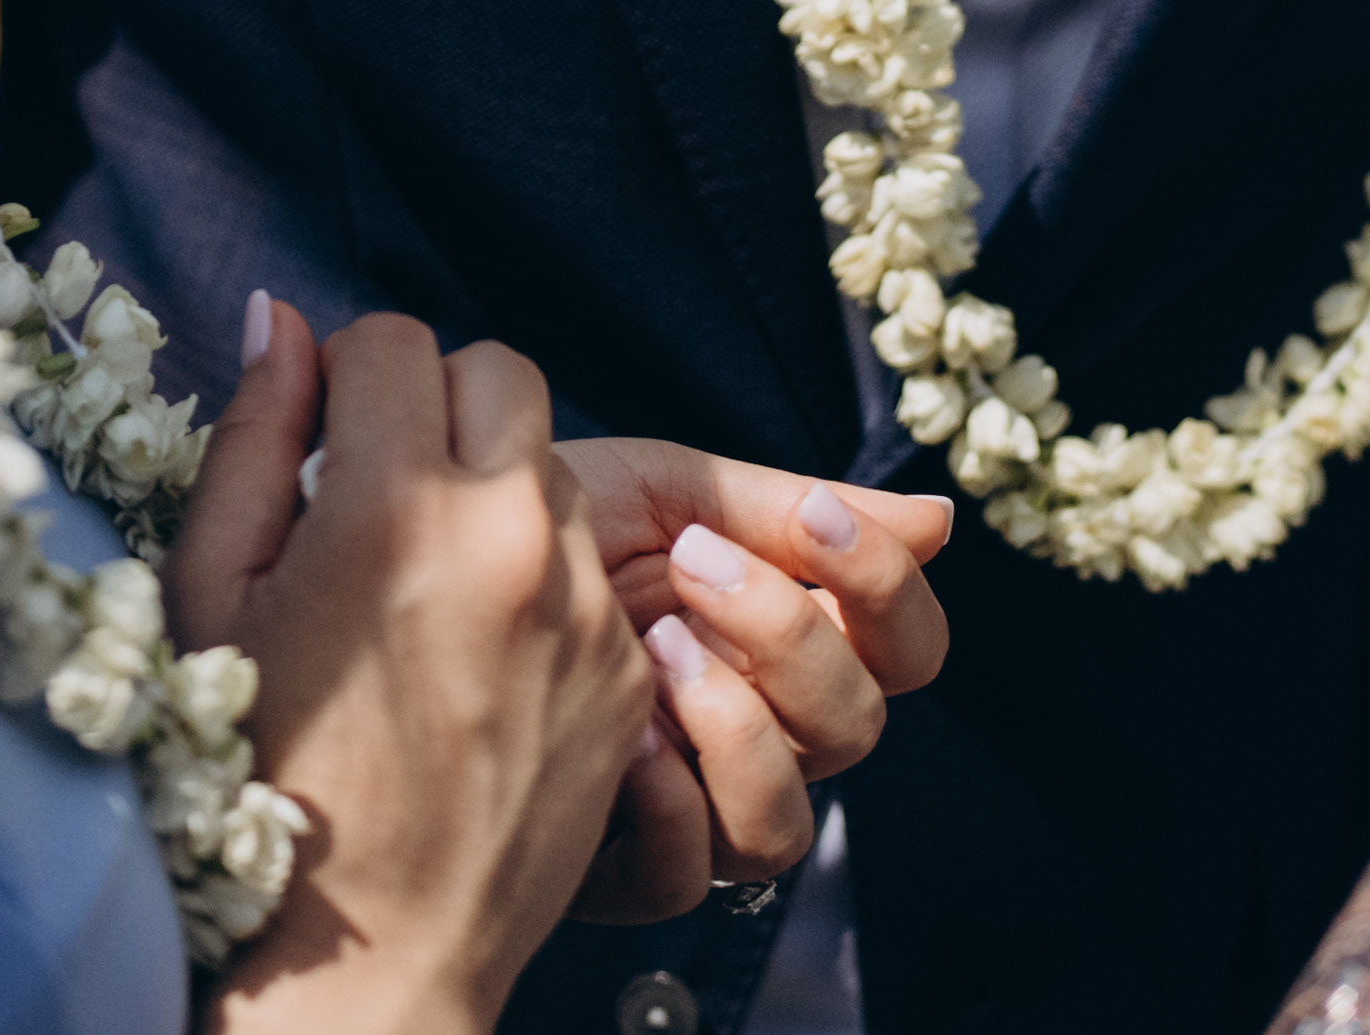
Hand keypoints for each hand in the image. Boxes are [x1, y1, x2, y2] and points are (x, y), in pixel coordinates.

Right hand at [175, 306, 652, 1028]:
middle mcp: (509, 536)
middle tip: (386, 488)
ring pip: (553, 466)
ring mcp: (582, 604)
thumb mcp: (213, 597)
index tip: (328, 432)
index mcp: (393, 509)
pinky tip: (479, 655)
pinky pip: (591, 567)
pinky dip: (542, 580)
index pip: (394, 338)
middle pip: (499, 371)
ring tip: (430, 586)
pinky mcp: (626, 668)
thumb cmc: (261, 774)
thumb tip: (277, 317)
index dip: (348, 373)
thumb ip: (254, 440)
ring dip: (495, 490)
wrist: (371, 948)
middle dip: (438, 405)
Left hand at [557, 443, 956, 915]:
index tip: (817, 514)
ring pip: (786, 824)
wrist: (428, 582)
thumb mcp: (666, 495)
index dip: (885, 584)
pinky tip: (619, 736)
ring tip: (652, 648)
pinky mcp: (627, 870)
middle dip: (786, 634)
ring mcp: (701, 811)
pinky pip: (685, 874)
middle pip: (858, 726)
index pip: (907, 648)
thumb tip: (942, 521)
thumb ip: (790, 510)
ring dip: (732, 725)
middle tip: (693, 564)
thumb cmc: (553, 535)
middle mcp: (765, 738)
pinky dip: (663, 803)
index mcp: (790, 645)